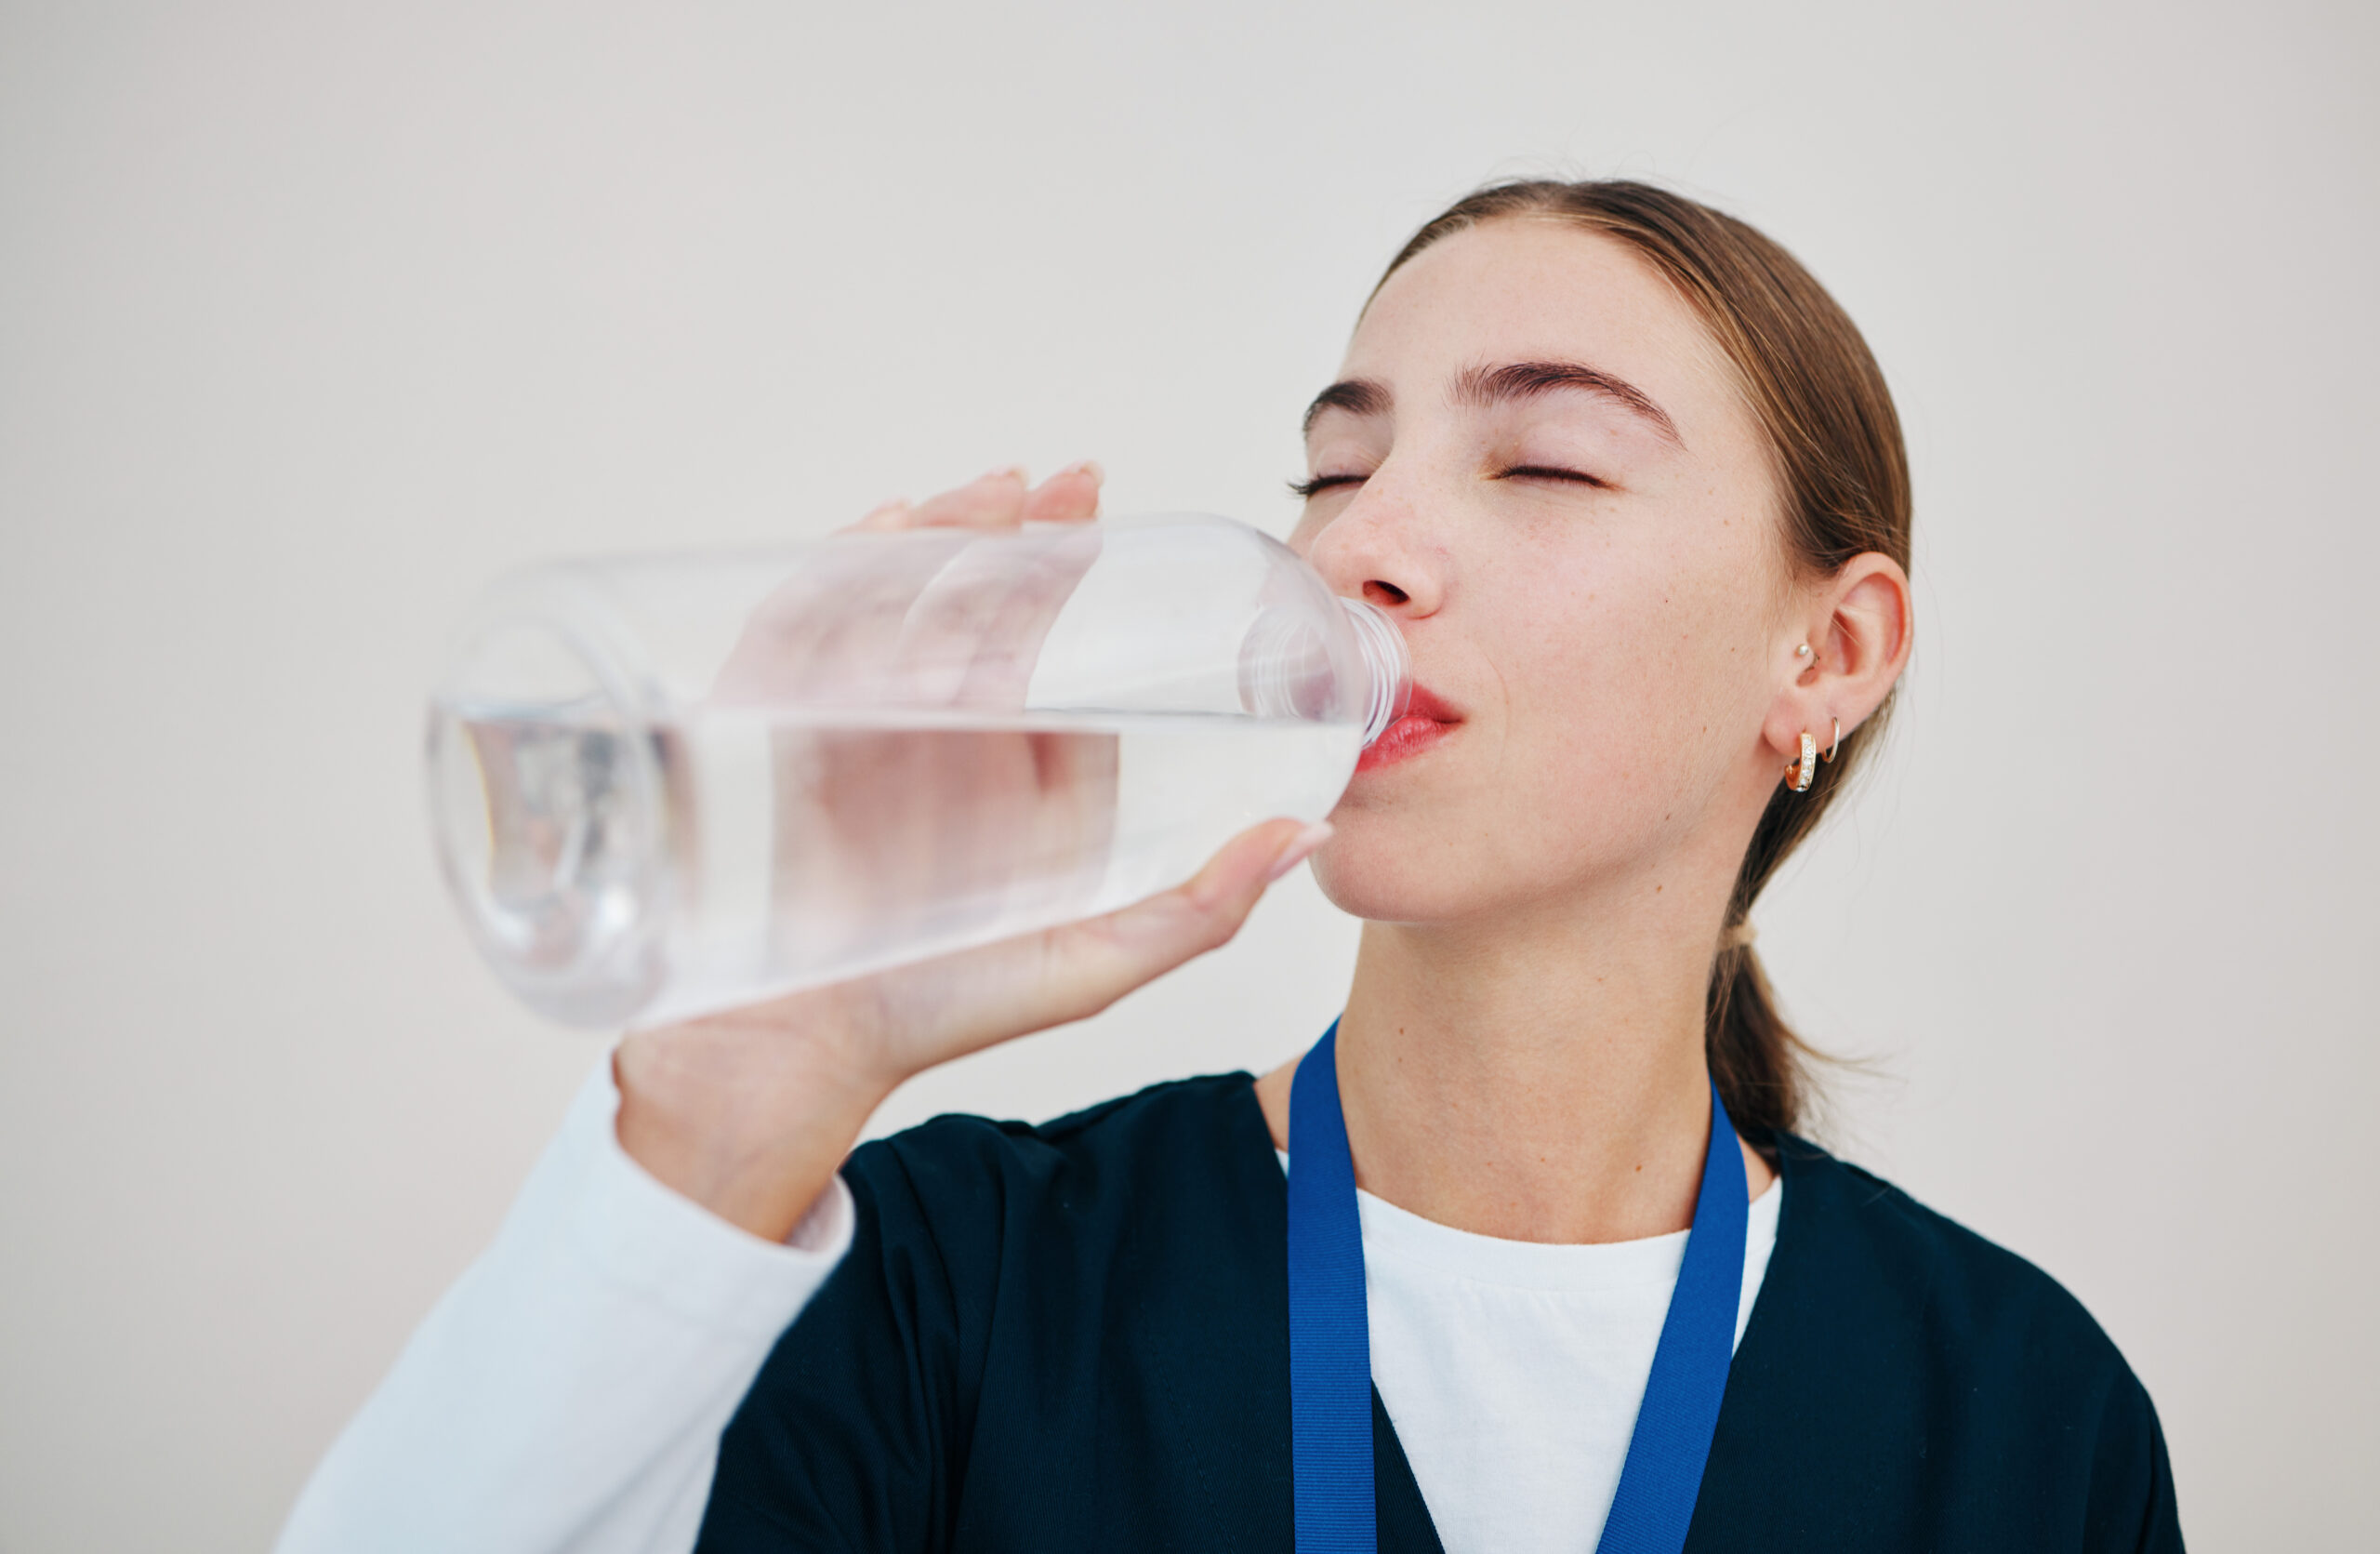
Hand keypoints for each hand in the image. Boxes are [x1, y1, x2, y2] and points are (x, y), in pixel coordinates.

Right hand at [615, 465, 1331, 1239]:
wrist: (793, 1061)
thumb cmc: (941, 1016)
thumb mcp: (1093, 964)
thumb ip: (1200, 910)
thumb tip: (1309, 836)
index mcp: (1013, 773)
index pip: (1042, 645)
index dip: (1064, 569)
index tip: (1093, 508)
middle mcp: (939, 739)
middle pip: (973, 605)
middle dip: (1010, 532)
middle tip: (1053, 481)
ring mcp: (857, 728)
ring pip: (896, 603)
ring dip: (937, 538)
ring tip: (982, 494)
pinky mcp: (779, 735)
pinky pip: (805, 635)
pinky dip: (834, 576)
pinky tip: (876, 533)